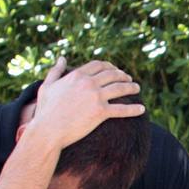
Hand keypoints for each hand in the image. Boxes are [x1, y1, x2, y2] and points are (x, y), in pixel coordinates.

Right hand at [24, 58, 144, 151]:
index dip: (110, 66)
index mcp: (76, 75)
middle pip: (112, 74)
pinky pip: (122, 109)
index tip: (115, 70)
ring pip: (120, 88)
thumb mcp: (47, 86)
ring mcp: (95, 97)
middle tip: (129, 79)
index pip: (98, 65)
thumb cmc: (46, 110)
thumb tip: (61, 58)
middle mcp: (88, 83)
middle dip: (123, 75)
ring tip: (137, 89)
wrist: (48, 130)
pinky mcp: (101, 112)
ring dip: (131, 87)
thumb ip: (56, 71)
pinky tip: (142, 109)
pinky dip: (134, 109)